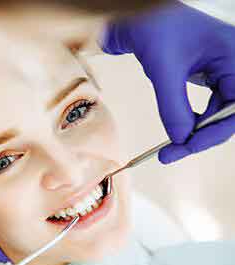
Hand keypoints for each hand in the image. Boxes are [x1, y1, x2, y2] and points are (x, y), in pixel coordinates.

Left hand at [103, 2, 234, 162]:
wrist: (138, 13)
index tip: (187, 146)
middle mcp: (234, 65)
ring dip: (196, 132)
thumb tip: (181, 139)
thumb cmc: (156, 26)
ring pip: (219, 112)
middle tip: (171, 154)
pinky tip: (179, 131)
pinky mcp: (208, 75)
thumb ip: (173, 106)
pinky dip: (193, 121)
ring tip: (171, 148)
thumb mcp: (164, 68)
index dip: (215, 131)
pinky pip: (209, 105)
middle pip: (230, 113)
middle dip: (202, 136)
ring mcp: (223, 70)